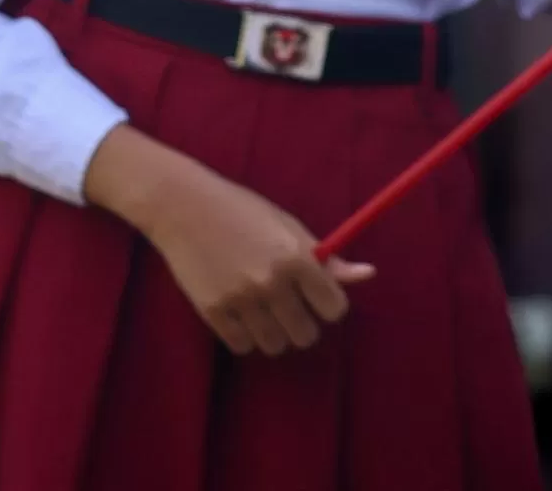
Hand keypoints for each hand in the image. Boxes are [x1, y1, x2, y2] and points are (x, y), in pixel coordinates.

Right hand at [82, 125, 367, 354]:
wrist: (182, 205)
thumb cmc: (242, 210)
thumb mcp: (287, 226)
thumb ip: (326, 259)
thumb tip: (368, 275)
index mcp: (296, 257)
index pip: (334, 309)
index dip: (327, 305)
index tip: (314, 297)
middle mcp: (271, 281)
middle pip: (306, 335)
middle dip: (299, 323)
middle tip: (284, 304)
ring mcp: (241, 299)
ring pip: (275, 345)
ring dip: (272, 332)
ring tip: (259, 308)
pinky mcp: (213, 311)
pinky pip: (242, 346)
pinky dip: (243, 335)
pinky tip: (237, 312)